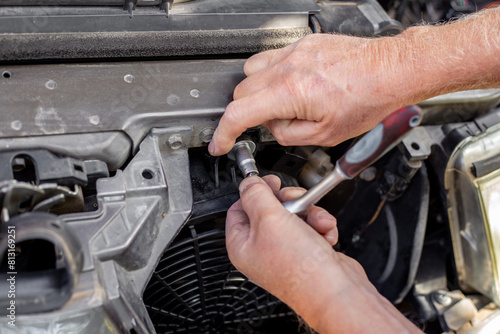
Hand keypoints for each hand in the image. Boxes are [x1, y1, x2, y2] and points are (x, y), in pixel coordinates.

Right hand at [209, 33, 414, 155]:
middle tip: (271, 123)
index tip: (219, 143)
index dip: (223, 133)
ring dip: (256, 91)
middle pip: (241, 91)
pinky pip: (271, 57)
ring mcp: (294, 52)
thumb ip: (288, 134)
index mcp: (290, 93)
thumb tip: (272, 128)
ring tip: (283, 103)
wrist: (390, 70)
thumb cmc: (367, 100)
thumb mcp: (325, 136)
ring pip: (251, 71)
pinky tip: (293, 85)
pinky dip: (272, 74)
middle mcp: (287, 67)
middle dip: (246, 113)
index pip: (239, 113)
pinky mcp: (302, 43)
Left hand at [226, 175, 422, 332]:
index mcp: (242, 245)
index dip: (255, 192)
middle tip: (297, 198)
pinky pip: (312, 229)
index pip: (238, 208)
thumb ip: (256, 194)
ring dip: (310, 214)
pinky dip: (321, 227)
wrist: (336, 292)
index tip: (270, 182)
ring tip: (316, 221)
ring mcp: (285, 253)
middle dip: (289, 201)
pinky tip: (325, 234)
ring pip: (295, 217)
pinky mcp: (308, 253)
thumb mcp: (270, 218)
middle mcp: (262, 250)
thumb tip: (248, 182)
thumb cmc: (300, 268)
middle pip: (269, 209)